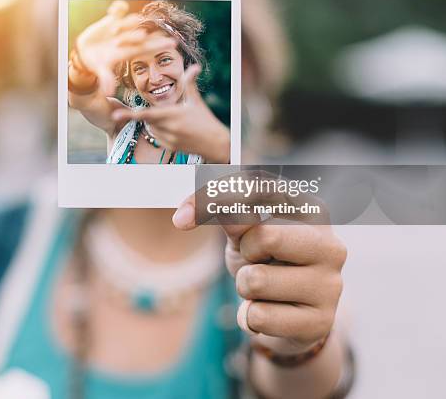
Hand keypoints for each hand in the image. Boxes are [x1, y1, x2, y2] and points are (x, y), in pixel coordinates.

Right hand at [75, 0, 174, 94]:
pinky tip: (117, 8)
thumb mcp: (101, 70)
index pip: (145, 48)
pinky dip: (118, 8)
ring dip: (129, 22)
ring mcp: (120, 28)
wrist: (87, 51)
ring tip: (134, 20)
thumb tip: (108, 93)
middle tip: (144, 35)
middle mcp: (127, 39)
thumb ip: (106, 79)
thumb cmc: (97, 62)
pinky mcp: (111, 19)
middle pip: (138, 35)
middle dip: (141, 34)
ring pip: (128, 22)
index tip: (173, 43)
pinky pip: (118, 11)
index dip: (159, 45)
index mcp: (127, 51)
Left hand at [111, 64, 229, 162]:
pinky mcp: (169, 147)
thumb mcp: (196, 101)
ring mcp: (167, 139)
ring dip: (155, 122)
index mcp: (172, 114)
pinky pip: (157, 137)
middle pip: (146, 120)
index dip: (128, 115)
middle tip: (141, 112)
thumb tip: (195, 66)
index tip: (114, 116)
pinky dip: (160, 130)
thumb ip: (190, 83)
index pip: (146, 114)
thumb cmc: (205, 119)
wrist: (215, 143)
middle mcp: (168, 128)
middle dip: (144, 114)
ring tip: (173, 120)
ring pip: (151, 128)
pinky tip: (174, 128)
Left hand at [172, 194, 346, 354]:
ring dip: (245, 287)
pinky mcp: (322, 322)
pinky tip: (269, 315)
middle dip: (245, 252)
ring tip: (263, 289)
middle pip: (263, 236)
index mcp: (311, 209)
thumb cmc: (266, 262)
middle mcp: (330, 244)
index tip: (182, 219)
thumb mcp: (242, 232)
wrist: (291, 317)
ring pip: (255, 281)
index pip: (260, 191)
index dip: (217, 201)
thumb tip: (185, 216)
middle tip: (254, 259)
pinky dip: (250, 317)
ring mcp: (331, 285)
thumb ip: (223, 215)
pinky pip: (258, 317)